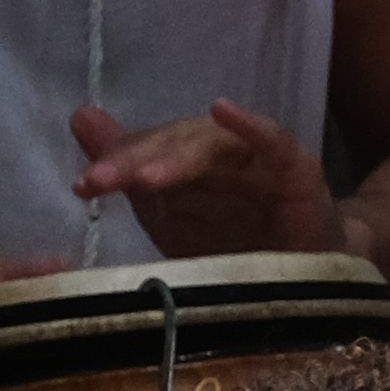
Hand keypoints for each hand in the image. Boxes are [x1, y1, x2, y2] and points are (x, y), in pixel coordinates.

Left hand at [72, 96, 344, 261]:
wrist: (309, 279)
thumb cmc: (237, 245)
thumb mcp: (170, 214)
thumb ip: (129, 170)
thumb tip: (80, 117)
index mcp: (185, 163)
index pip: (145, 153)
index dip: (114, 165)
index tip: (84, 186)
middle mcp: (218, 153)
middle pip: (173, 145)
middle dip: (135, 161)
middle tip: (100, 180)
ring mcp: (257, 159)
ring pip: (212, 145)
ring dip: (179, 157)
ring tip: (147, 177)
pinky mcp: (296, 168)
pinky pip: (272, 141)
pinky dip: (250, 126)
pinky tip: (223, 111)